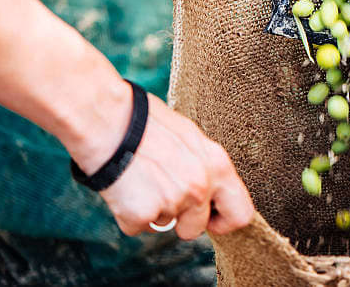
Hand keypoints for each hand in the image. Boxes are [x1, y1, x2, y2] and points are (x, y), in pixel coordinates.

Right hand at [71, 88, 254, 238]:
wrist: (108, 121)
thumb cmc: (145, 123)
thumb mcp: (190, 137)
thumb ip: (203, 165)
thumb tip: (207, 185)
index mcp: (217, 164)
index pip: (241, 213)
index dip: (224, 220)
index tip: (211, 219)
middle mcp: (200, 186)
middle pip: (199, 228)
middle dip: (186, 224)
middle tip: (169, 203)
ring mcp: (173, 202)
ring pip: (165, 225)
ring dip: (154, 211)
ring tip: (141, 181)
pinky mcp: (142, 214)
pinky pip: (137, 227)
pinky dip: (128, 214)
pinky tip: (124, 188)